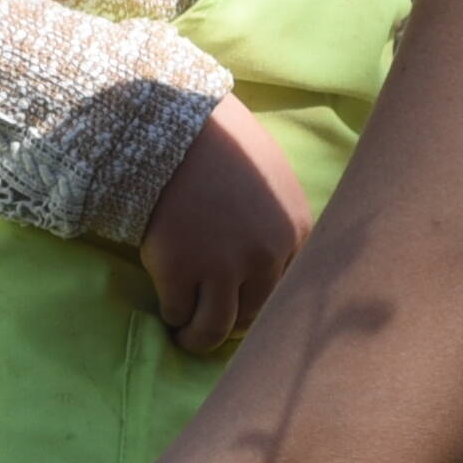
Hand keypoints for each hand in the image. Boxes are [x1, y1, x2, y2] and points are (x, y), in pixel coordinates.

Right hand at [133, 98, 314, 353]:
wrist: (169, 124)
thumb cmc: (221, 144)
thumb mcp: (273, 178)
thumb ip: (281, 222)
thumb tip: (278, 265)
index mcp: (295, 232)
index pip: (289, 292)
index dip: (265, 306)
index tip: (245, 310)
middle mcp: (266, 255)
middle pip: (255, 316)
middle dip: (233, 325)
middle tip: (212, 326)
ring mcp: (221, 265)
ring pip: (215, 329)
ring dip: (200, 339)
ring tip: (187, 337)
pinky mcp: (178, 269)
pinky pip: (177, 312)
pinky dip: (172, 314)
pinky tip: (167, 306)